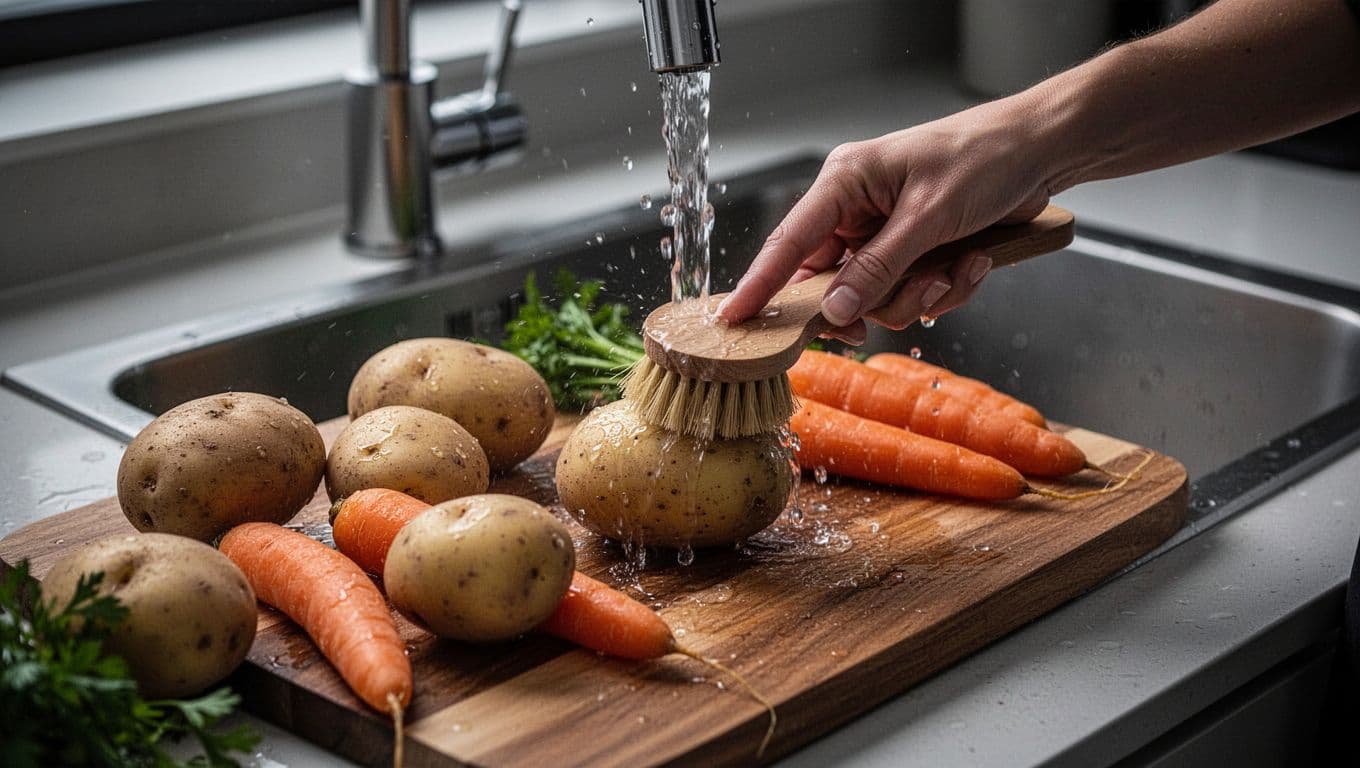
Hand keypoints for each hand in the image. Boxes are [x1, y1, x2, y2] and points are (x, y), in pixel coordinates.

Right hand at [717, 103, 1053, 335]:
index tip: (734, 319)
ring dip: (918, 296)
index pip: (788, 243)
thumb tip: (835, 309)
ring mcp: (885, 235)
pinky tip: (972, 261)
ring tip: (953, 267)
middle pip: (832, 284)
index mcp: (845, 184)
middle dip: (872, 300)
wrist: (1041, 153)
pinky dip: (943, 291)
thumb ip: (878, 267)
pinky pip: (910, 297)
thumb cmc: (983, 158)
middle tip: (896, 306)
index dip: (760, 284)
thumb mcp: (929, 216)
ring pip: (874, 298)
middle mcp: (857, 211)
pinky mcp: (914, 254)